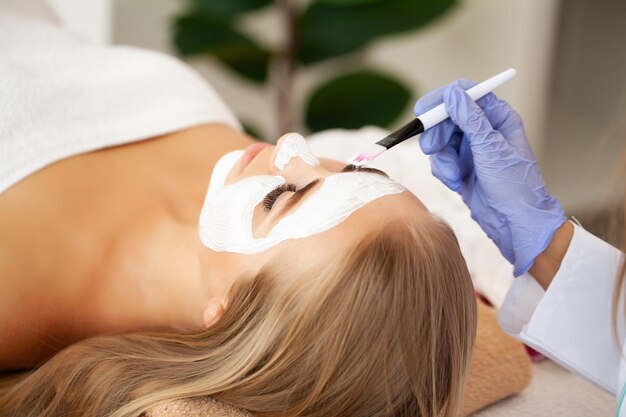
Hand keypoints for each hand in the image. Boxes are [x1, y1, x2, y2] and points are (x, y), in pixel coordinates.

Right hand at [414, 79, 566, 275]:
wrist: (514, 222)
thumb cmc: (515, 187)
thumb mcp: (491, 149)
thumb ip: (470, 119)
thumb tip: (453, 94)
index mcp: (497, 118)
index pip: (465, 94)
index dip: (442, 100)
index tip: (423, 111)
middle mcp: (482, 130)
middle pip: (446, 118)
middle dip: (437, 135)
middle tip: (432, 148)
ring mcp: (470, 149)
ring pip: (439, 140)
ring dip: (442, 160)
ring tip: (455, 176)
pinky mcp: (460, 166)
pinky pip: (439, 160)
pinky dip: (444, 171)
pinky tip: (457, 183)